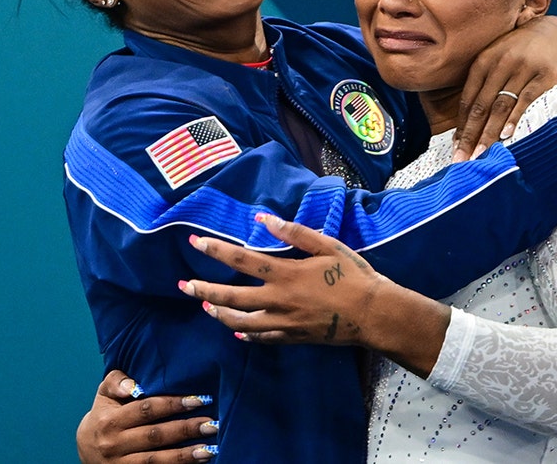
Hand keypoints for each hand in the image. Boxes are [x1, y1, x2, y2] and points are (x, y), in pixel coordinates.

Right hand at [76, 370, 218, 462]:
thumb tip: (134, 386)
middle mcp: (114, 444)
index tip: (199, 400)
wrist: (85, 450)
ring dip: (185, 455)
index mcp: (110, 421)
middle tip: (212, 423)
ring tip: (210, 449)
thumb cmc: (104, 415)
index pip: (146, 410)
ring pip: (156, 460)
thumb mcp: (104, 395)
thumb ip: (117, 382)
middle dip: (186, 429)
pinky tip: (197, 462)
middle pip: (155, 436)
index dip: (173, 404)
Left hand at [180, 215, 389, 345]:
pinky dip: (245, 333)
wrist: (372, 314)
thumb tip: (262, 218)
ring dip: (219, 313)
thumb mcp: (327, 245)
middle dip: (204, 289)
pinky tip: (236, 330)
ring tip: (206, 305)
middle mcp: (278, 300)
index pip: (241, 259)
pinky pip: (260, 338)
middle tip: (184, 286)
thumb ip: (294, 232)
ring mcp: (283, 323)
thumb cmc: (353, 275)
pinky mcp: (291, 337)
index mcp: (285, 274)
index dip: (216, 250)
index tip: (195, 242)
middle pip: (231, 296)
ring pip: (239, 322)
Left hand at [454, 17, 556, 161]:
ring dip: (489, 133)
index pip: (468, 100)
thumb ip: (484, 84)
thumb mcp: (497, 58)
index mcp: (483, 62)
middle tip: (462, 160)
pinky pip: (526, 99)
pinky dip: (515, 118)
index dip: (461, 127)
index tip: (456, 149)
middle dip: (470, 136)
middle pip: (480, 106)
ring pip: (501, 106)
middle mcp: (500, 64)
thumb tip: (468, 122)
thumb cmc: (522, 50)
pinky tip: (508, 136)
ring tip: (482, 155)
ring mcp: (522, 68)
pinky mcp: (544, 74)